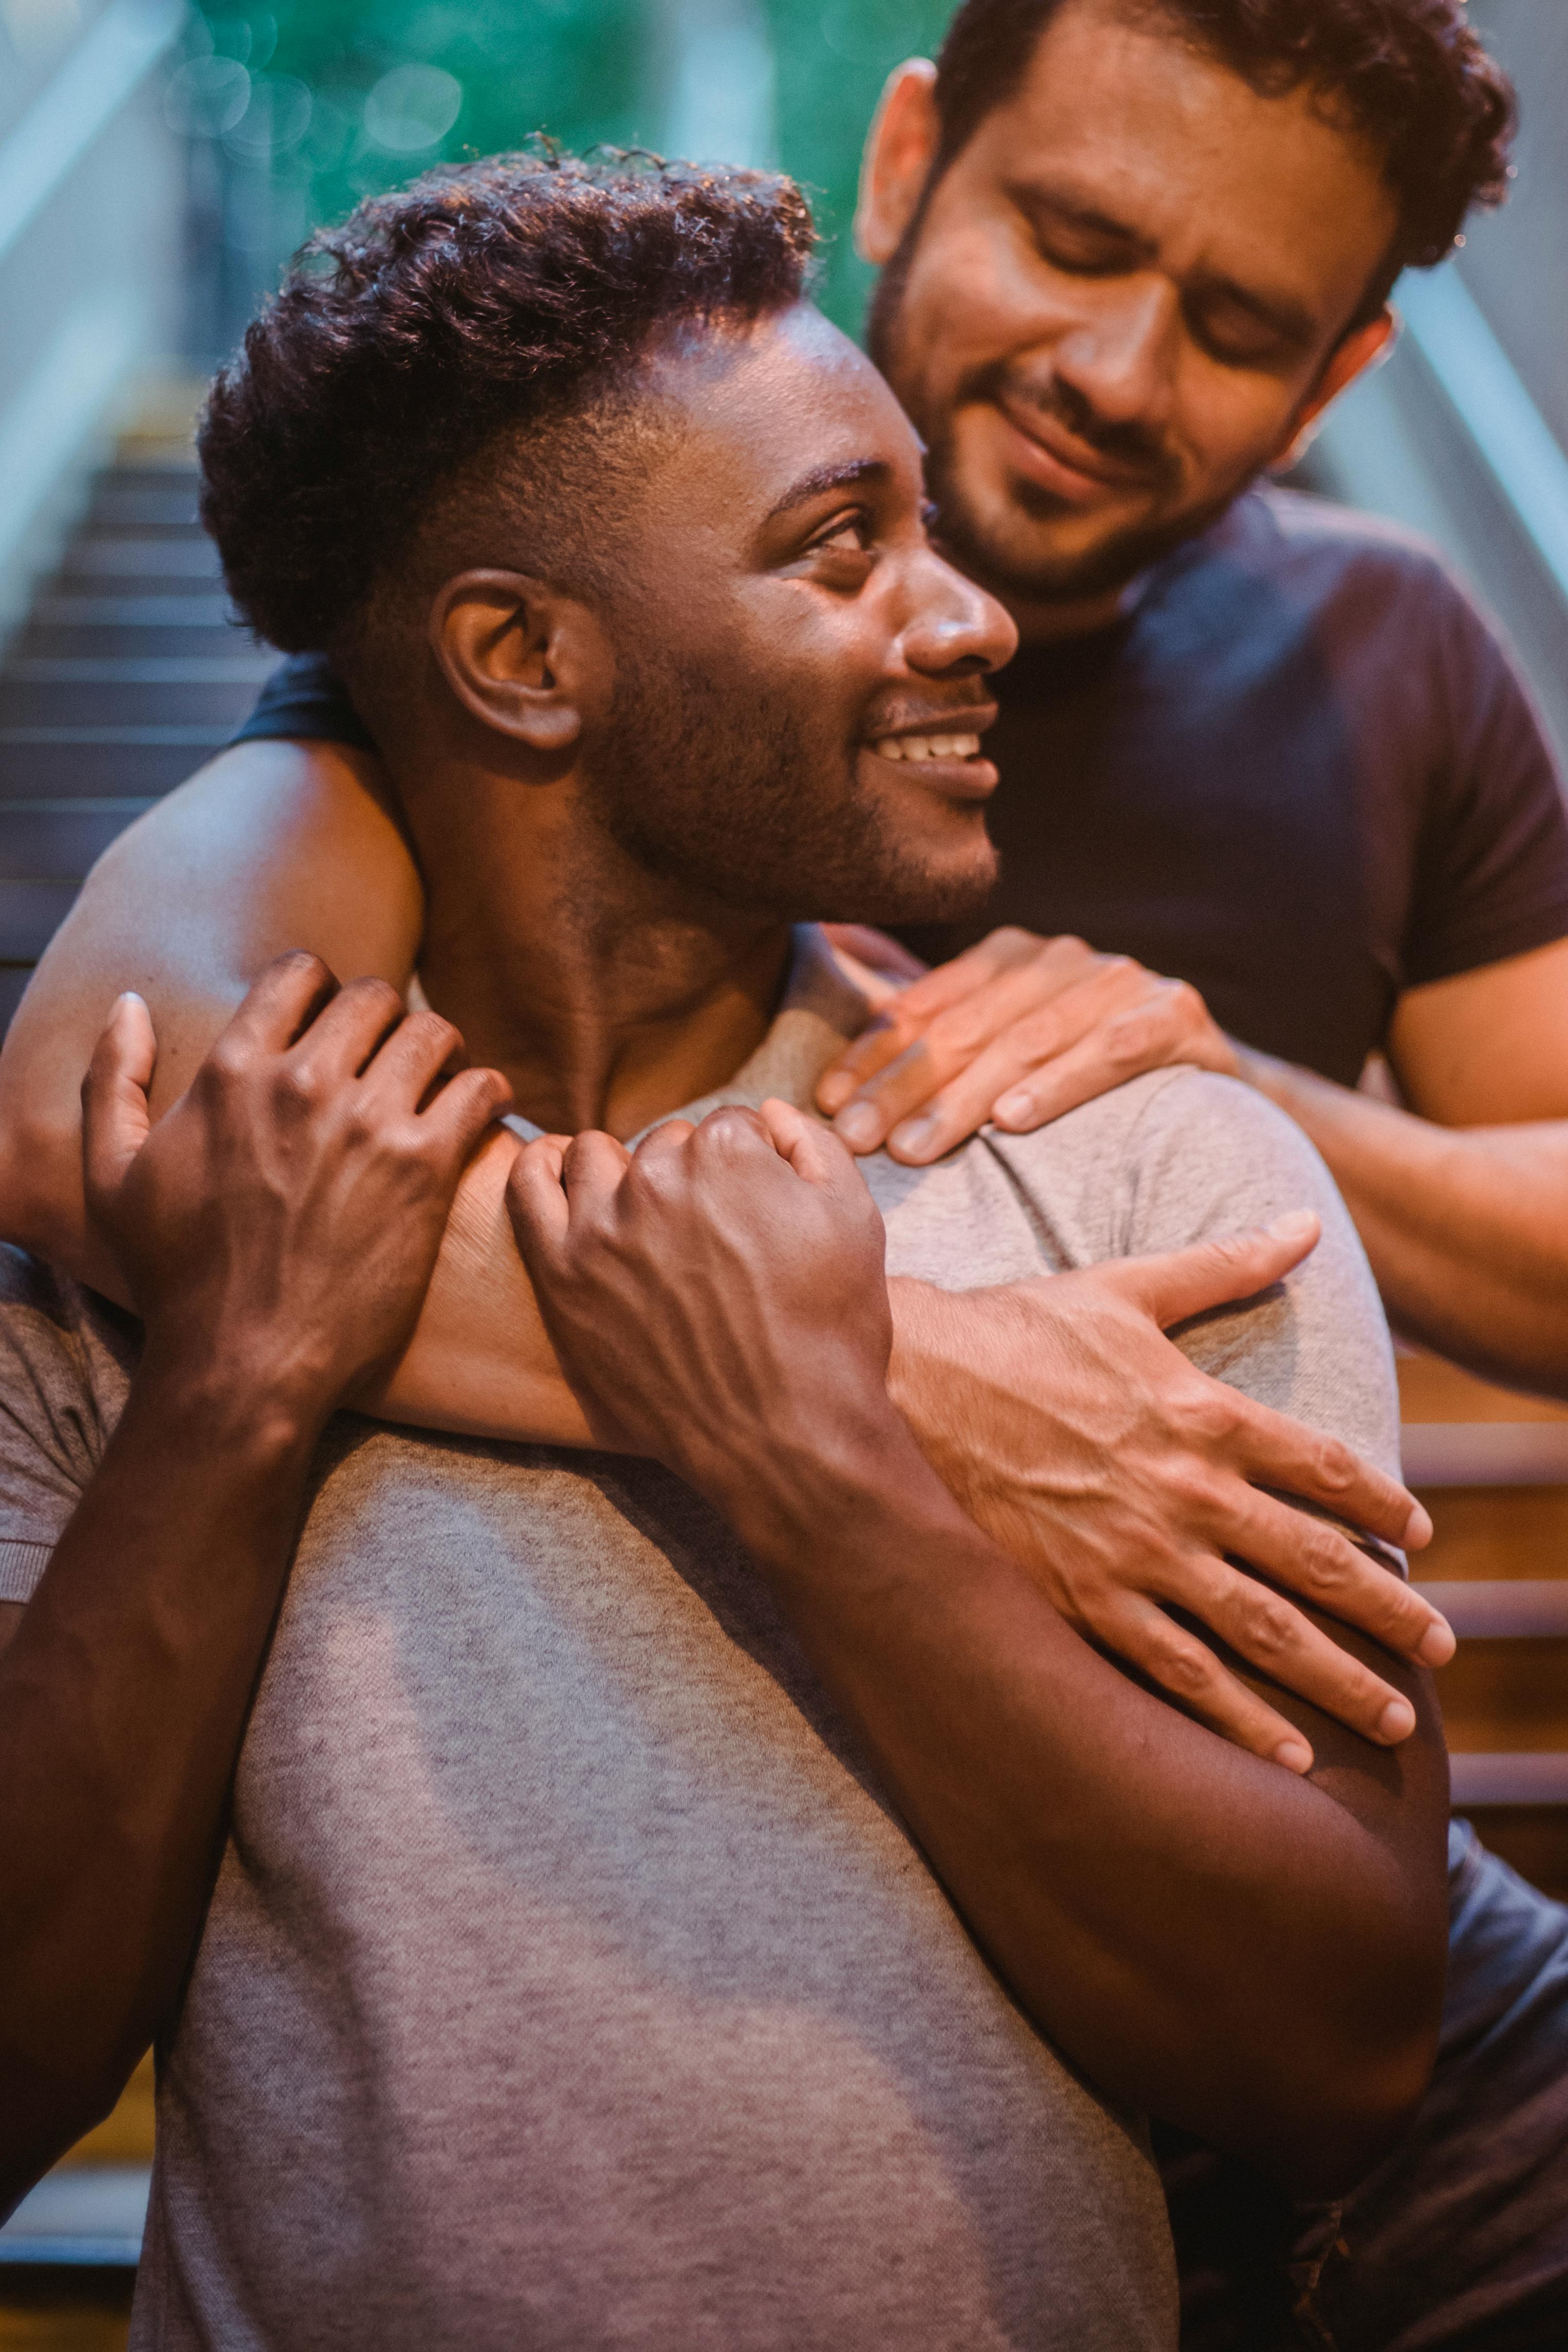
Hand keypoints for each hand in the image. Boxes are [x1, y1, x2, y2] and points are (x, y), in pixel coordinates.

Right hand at [84, 953, 511, 1426]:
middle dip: (387, 1021)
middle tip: (396, 1058)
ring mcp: (369, 1122)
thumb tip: (127, 1004)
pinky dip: (488, 1093)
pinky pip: (480, 1090)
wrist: (244, 1363)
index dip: (323, 991)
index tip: (337, 1024)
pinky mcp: (425, 1168)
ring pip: (434, 1034)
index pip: (300, 973)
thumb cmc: (176, 1279)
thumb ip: (113, 1080)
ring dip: (443, 1052)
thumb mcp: (114, 1176)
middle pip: (374, 998)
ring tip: (444, 1080)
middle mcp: (303, 1082)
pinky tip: (480, 1113)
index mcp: (233, 1071)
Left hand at [504, 1099, 895, 1498]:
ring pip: (598, 1159)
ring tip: (646, 1216)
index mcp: (727, 1150)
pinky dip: (541, 1168)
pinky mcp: (563, 1275)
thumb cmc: (829, 1330)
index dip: (752, 1170)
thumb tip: (765, 1112)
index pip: (730, 1128)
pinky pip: (528, 1190)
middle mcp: (658, 1176)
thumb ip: (812, 1142)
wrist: (786, 1435)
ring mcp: (603, 1226)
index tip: (758, 1216)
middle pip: (668, 1147)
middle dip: (692, 1179)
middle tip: (714, 1243)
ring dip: (622, 1174)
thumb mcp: (856, 1218)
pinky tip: (558, 1170)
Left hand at [816, 926, 1240, 1162]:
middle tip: (858, 1139)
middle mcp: (1062, 957)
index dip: (873, 1054)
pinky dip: (1059, 1085)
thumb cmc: (1084, 1069)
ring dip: (964, 1099)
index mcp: (1011, 956)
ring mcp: (1122, 981)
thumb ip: (932, 1003)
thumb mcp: (1005, 1033)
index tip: (827, 1106)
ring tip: (916, 1147)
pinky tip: (1014, 1120)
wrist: (1217, 1088)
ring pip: (1026, 1042)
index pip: (925, 1004)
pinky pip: (1108, 1051)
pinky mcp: (1177, 1014)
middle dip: (905, 1086)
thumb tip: (834, 937)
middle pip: (967, 1026)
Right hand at [889, 1214, 1450, 1770]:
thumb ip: (1221, 1265)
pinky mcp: (1086, 1602)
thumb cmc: (1016, 1332)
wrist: (908, 1387)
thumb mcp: (1125, 1287)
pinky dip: (1241, 1720)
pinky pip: (1182, 1674)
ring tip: (1392, 1722)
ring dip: (1340, 1679)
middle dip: (1391, 1612)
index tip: (1420, 1535)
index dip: (1385, 1505)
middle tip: (1439, 1648)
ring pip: (1266, 1631)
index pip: (1328, 1468)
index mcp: (1205, 1411)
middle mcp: (1188, 1490)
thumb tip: (1300, 1225)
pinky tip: (1288, 1756)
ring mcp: (1139, 1554)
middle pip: (1320, 1562)